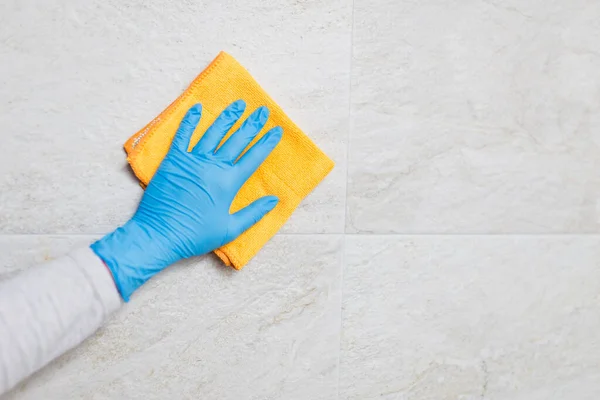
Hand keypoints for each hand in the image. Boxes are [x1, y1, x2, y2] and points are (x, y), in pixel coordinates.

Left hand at [92, 101, 281, 300]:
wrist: (159, 235)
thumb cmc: (196, 235)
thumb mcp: (230, 229)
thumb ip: (254, 213)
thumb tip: (275, 199)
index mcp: (229, 183)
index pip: (253, 157)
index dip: (266, 143)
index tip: (277, 130)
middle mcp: (213, 166)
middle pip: (237, 140)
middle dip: (252, 124)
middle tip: (262, 110)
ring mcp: (192, 161)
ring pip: (214, 133)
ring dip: (228, 117)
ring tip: (238, 104)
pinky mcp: (173, 160)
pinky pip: (183, 135)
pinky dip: (190, 120)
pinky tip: (197, 108)